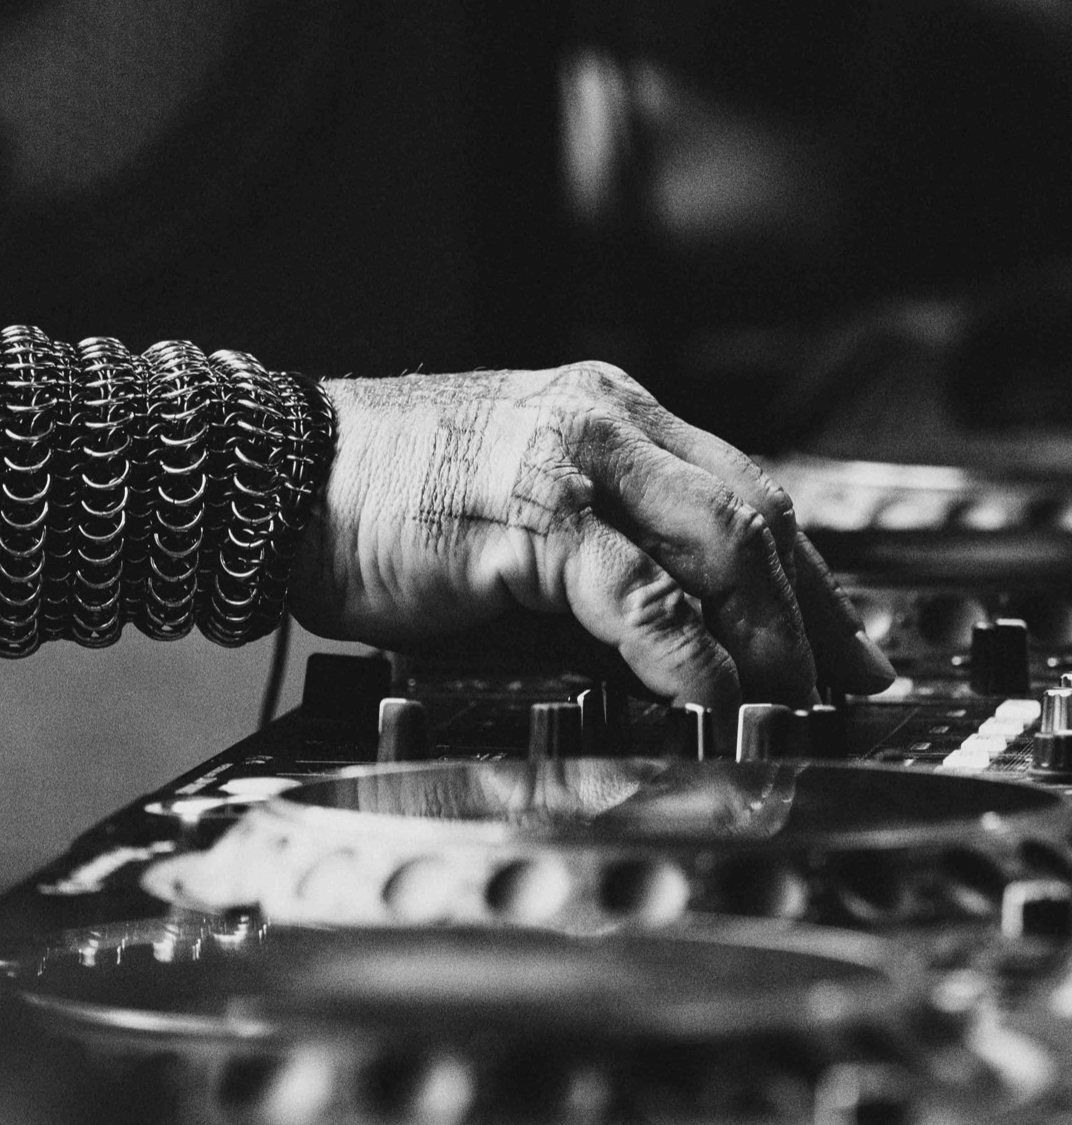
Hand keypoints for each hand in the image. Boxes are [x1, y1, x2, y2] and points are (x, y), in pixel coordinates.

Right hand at [288, 362, 894, 712]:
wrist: (280, 482)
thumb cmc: (386, 512)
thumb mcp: (519, 531)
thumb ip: (598, 574)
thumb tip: (676, 656)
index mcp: (610, 417)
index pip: (743, 491)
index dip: (804, 577)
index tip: (840, 645)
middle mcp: (606, 424)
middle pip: (753, 513)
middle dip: (811, 612)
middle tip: (844, 689)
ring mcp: (572, 462)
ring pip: (717, 541)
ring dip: (767, 636)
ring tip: (788, 707)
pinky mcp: (531, 516)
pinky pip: (636, 590)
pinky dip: (685, 650)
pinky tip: (708, 695)